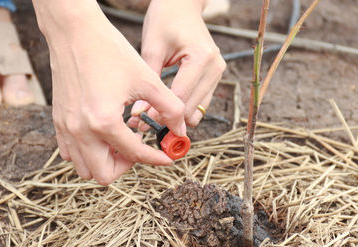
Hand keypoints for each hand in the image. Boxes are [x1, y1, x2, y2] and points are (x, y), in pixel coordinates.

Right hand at [33, 1, 185, 184]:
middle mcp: (81, 130)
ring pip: (84, 168)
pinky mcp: (58, 120)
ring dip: (106, 162)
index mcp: (104, 121)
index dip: (156, 158)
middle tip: (139, 149)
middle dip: (126, 167)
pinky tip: (102, 136)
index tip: (167, 157)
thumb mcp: (147, 79)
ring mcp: (66, 127)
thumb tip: (180, 129)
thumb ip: (170, 107)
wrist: (74, 31)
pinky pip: (69, 152)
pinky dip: (87, 153)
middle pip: (104, 175)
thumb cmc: (110, 51)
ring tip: (121, 143)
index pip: (135, 154)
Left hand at [128, 0, 225, 128]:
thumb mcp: (152, 48)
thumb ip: (148, 82)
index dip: (160, 114)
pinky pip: (201, 102)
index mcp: (201, 57)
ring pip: (199, 110)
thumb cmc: (165, 20)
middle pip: (192, 108)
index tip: (141, 123)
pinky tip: (166, 107)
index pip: (180, 97)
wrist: (182, 4)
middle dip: (169, 119)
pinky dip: (184, 108)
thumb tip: (139, 115)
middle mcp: (215, 67)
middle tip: (144, 123)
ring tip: (153, 117)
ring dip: (177, 117)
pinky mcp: (215, 76)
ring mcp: (218, 72)